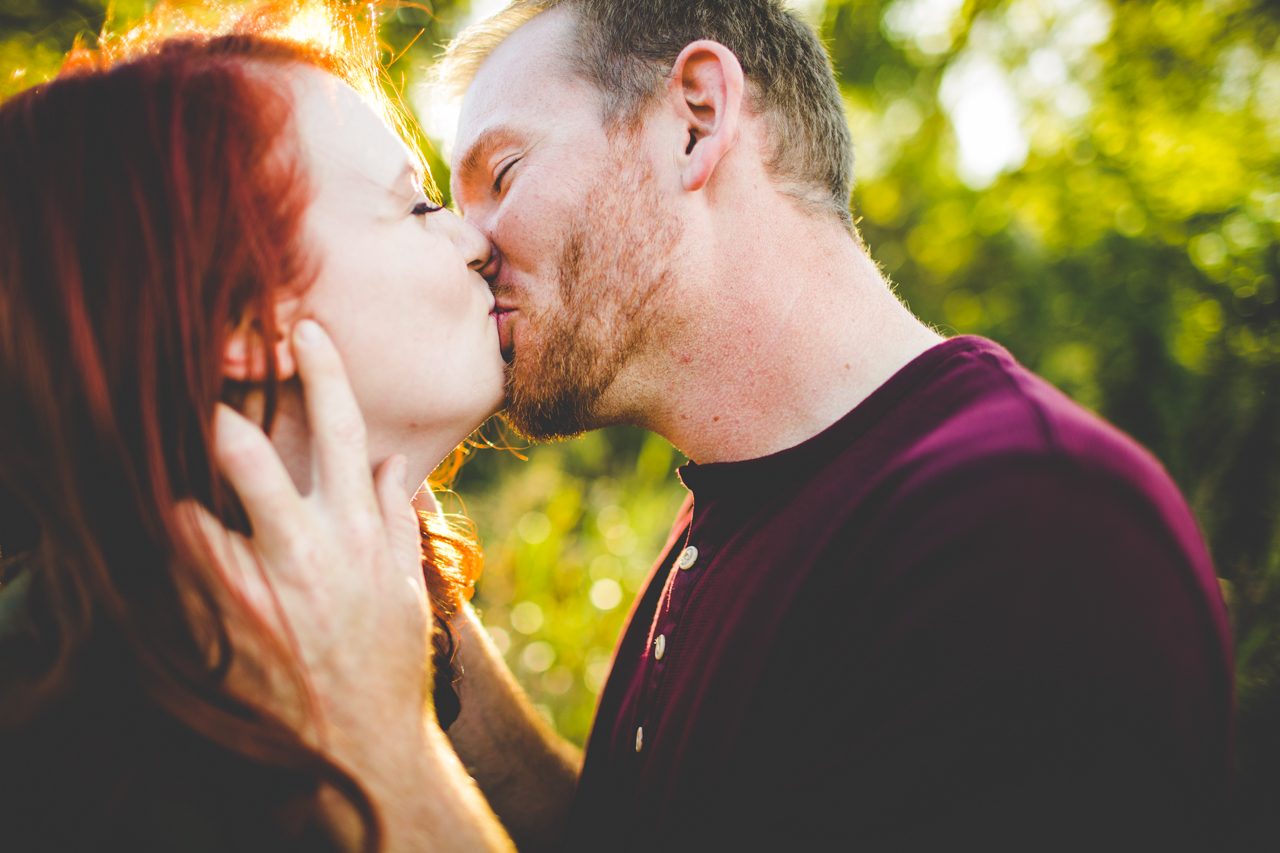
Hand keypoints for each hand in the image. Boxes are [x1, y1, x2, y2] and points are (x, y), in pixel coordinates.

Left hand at [183, 319, 514, 852]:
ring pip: (187, 509)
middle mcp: (305, 553)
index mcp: (357, 533)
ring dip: (168, 477)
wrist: (357, 744)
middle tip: (193, 380)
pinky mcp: (216, 628)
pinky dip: (155, 543)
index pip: (343, 432)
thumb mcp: (406, 585)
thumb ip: (393, 517)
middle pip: (249, 456)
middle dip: (216, 412)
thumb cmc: (385, 661)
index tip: (304, 331)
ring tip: (150, 451)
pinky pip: (167, 571)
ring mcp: (254, 592)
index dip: (324, 372)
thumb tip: (390, 462)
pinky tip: (143, 523)